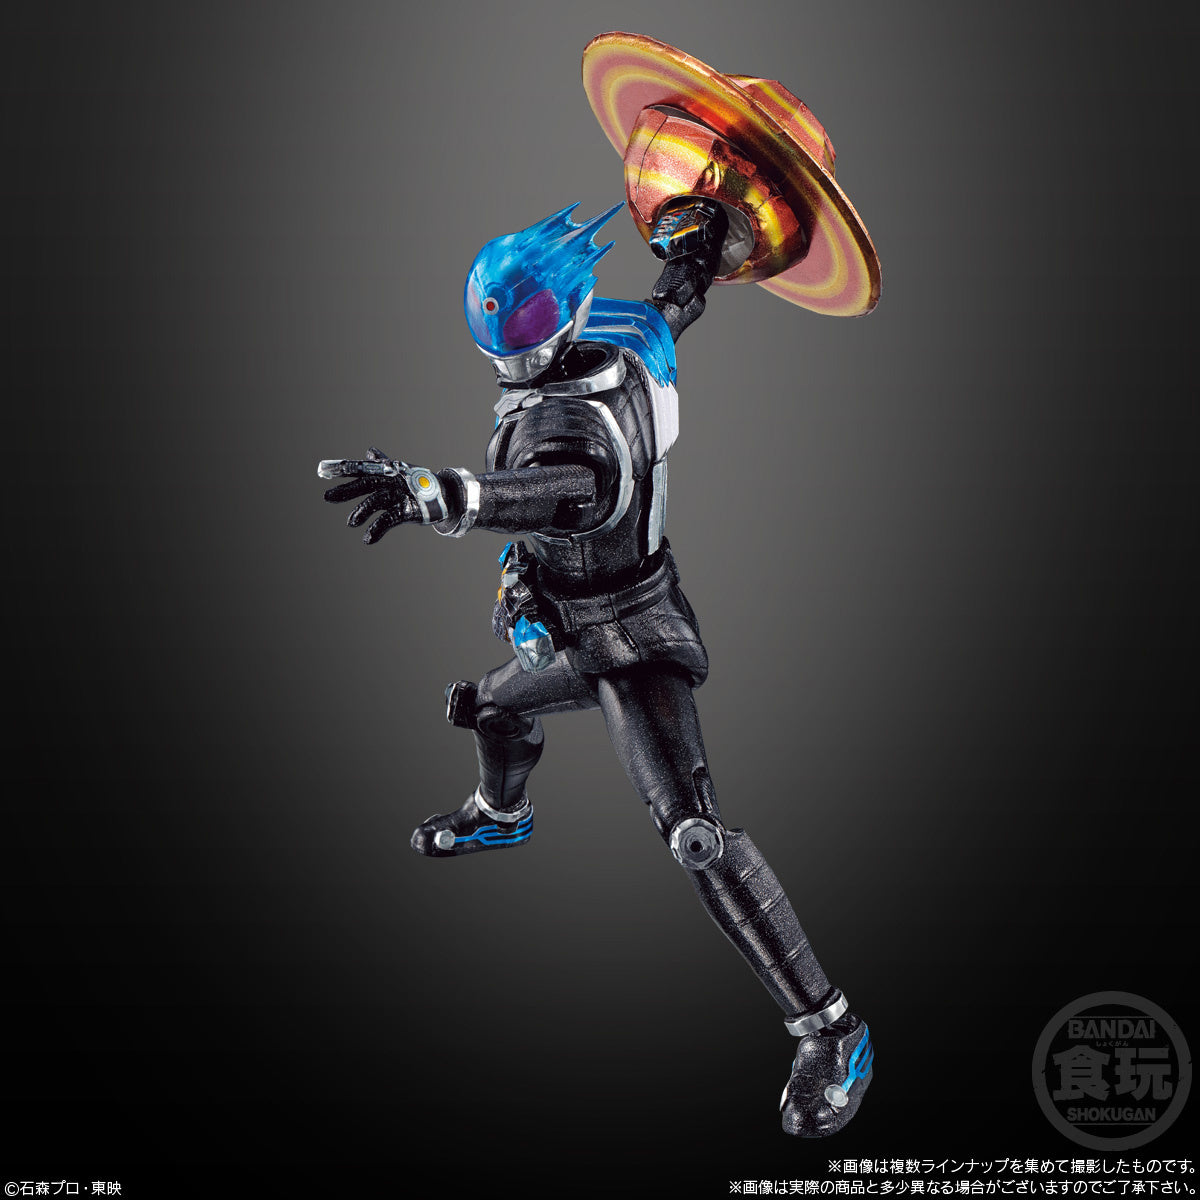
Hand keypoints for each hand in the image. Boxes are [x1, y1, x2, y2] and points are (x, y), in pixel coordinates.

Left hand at [319, 446, 447, 543]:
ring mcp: (399, 494)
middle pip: (366, 483)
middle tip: (327, 497)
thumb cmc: (416, 483)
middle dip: (346, 490)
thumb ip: (381, 464)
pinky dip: (376, 530)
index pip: (361, 469)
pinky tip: (367, 539)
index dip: (343, 469)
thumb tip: (369, 452)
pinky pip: (388, 520)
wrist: (442, 495)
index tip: (323, 470)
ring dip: (361, 511)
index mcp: (386, 472)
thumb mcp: (397, 473)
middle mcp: (391, 480)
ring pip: (376, 500)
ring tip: (350, 523)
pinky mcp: (407, 510)